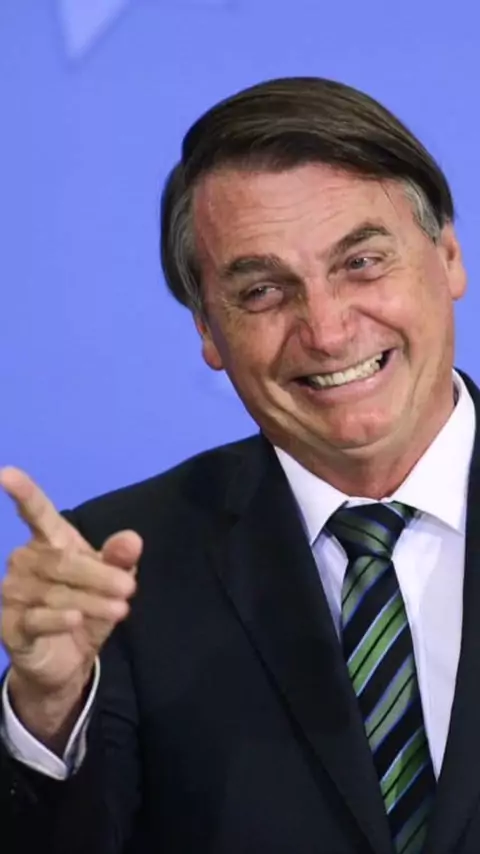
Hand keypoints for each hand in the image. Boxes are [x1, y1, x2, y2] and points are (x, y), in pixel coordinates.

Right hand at [0, 467, 141, 706]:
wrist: (67, 662)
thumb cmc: (87, 608)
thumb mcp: (111, 583)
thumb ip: (119, 559)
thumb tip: (133, 539)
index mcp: (48, 542)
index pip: (36, 513)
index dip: (23, 493)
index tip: (6, 473)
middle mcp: (24, 561)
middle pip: (61, 561)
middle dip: (99, 574)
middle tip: (130, 589)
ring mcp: (13, 593)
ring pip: (55, 592)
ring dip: (92, 601)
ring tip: (121, 609)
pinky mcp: (11, 626)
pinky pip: (37, 619)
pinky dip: (59, 619)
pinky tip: (77, 620)